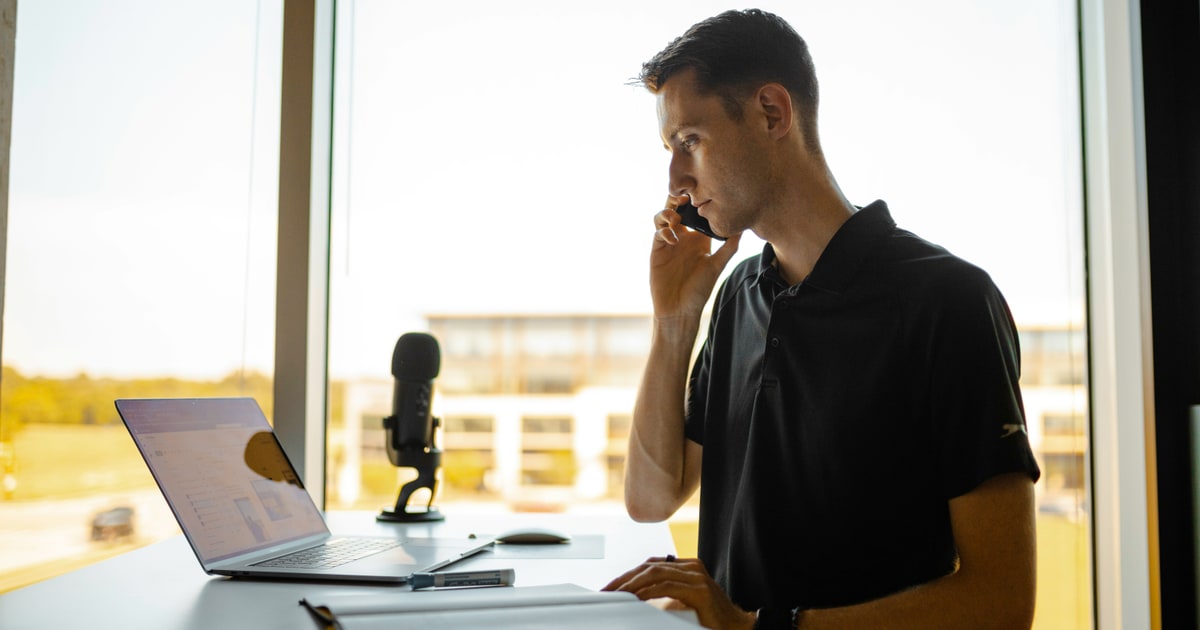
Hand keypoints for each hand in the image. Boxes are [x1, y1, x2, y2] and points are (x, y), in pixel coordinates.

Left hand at [602, 555, 754, 629]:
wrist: (737, 627)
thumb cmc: (710, 618)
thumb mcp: (683, 601)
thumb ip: (665, 594)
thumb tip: (636, 597)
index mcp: (687, 567)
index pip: (651, 565)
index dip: (629, 574)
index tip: (611, 586)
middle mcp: (692, 567)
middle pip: (650, 567)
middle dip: (625, 579)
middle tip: (607, 591)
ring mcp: (697, 577)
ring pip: (656, 574)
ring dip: (632, 585)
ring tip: (616, 595)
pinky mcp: (700, 591)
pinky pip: (668, 588)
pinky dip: (648, 593)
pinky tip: (636, 599)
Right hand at [650, 197, 740, 320]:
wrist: (679, 309)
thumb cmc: (699, 290)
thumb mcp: (717, 265)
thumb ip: (729, 246)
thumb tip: (742, 227)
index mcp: (699, 238)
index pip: (697, 213)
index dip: (698, 200)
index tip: (704, 194)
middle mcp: (683, 237)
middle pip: (677, 209)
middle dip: (679, 198)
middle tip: (686, 196)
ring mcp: (669, 242)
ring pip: (663, 216)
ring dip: (668, 212)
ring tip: (676, 217)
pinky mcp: (657, 250)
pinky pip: (658, 233)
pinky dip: (664, 230)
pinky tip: (673, 237)